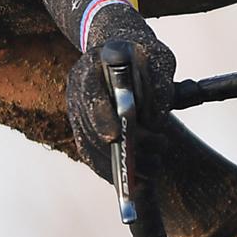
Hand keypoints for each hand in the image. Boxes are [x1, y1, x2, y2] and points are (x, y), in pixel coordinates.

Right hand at [65, 27, 176, 165]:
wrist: (124, 55)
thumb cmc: (145, 55)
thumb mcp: (158, 58)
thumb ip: (159, 81)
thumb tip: (154, 116)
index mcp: (94, 62)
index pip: (92, 90)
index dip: (101, 115)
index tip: (115, 136)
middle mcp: (78, 86)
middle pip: (92, 124)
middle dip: (123, 146)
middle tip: (155, 155)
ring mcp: (77, 108)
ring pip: (91, 143)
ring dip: (121, 162)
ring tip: (154, 169)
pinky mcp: (82, 127)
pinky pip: (91, 154)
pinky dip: (111, 170)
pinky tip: (133, 182)